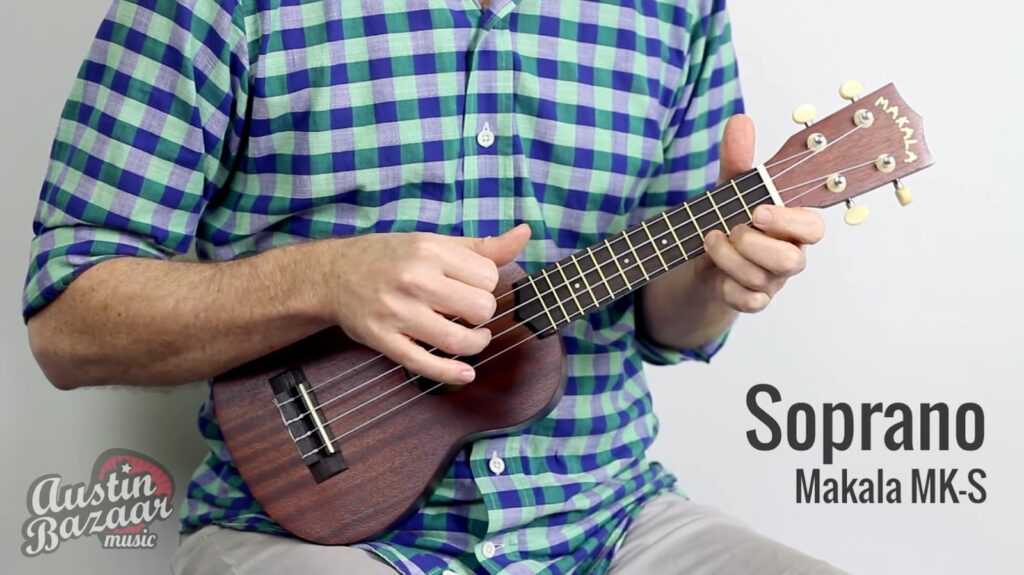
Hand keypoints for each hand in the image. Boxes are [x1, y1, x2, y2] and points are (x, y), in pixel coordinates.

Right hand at [314, 225, 531, 383]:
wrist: (334, 274)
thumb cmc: (391, 257)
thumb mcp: (435, 242)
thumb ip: (483, 247)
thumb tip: (525, 234)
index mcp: (430, 250)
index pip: (489, 277)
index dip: (487, 286)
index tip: (472, 287)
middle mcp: (415, 280)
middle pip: (481, 309)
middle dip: (482, 314)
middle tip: (469, 311)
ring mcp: (398, 313)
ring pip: (459, 340)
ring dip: (476, 344)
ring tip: (474, 338)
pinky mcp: (384, 340)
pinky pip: (425, 365)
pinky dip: (452, 373)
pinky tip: (465, 373)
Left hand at [699, 115, 825, 312]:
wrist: (701, 256)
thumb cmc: (728, 217)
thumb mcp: (729, 187)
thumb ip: (737, 159)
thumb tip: (741, 121)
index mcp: (792, 225)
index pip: (814, 228)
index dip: (789, 222)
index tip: (758, 211)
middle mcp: (789, 254)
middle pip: (793, 260)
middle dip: (754, 244)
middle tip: (732, 228)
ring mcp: (773, 280)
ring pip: (764, 279)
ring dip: (729, 258)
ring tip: (712, 239)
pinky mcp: (754, 299)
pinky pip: (750, 302)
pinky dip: (729, 287)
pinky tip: (717, 273)